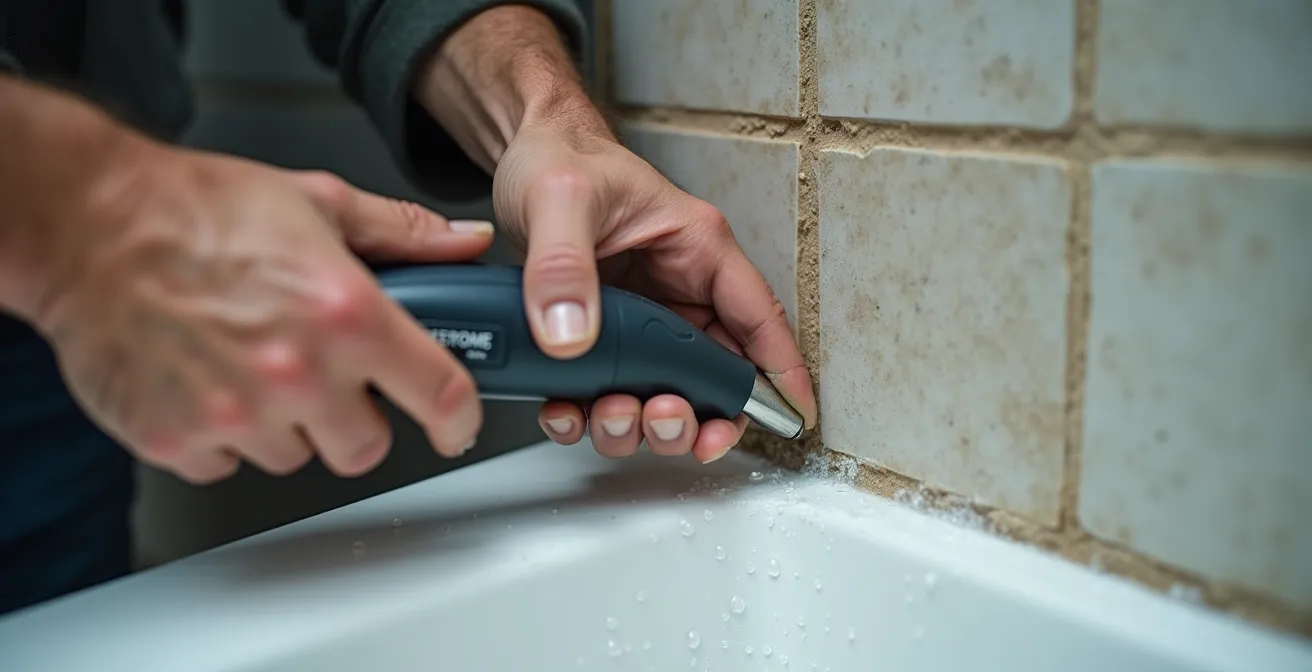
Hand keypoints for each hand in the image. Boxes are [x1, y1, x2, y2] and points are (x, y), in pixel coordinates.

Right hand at [27, 142, 492, 483]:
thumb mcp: (318, 202)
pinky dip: (225, 434)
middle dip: (355, 417)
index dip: (458, 419)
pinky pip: (228, 463)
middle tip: (326, 374)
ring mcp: (235, 414)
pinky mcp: (178, 439)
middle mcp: (297, 371)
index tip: (454, 424)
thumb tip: (462, 243)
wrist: (87, 224)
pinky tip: (210, 380)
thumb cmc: (196, 209)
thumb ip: (402, 233)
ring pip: (295, 455)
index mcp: (346, 312)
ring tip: (255, 363)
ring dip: (287, 424)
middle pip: (365, 446)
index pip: (439, 393)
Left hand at [494, 117, 817, 462]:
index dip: (782, 375)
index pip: (759, 319)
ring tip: (608, 415)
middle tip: (662, 421)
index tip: (795, 420)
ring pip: (666, 396)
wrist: (519, 153)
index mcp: (697, 248)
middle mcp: (679, 289)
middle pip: (716, 376)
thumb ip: (563, 264)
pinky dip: (588, 418)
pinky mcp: (605, 337)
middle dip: (695, 416)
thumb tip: (571, 338)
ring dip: (639, 425)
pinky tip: (566, 412)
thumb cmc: (556, 156)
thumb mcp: (560, 198)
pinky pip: (611, 394)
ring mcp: (643, 319)